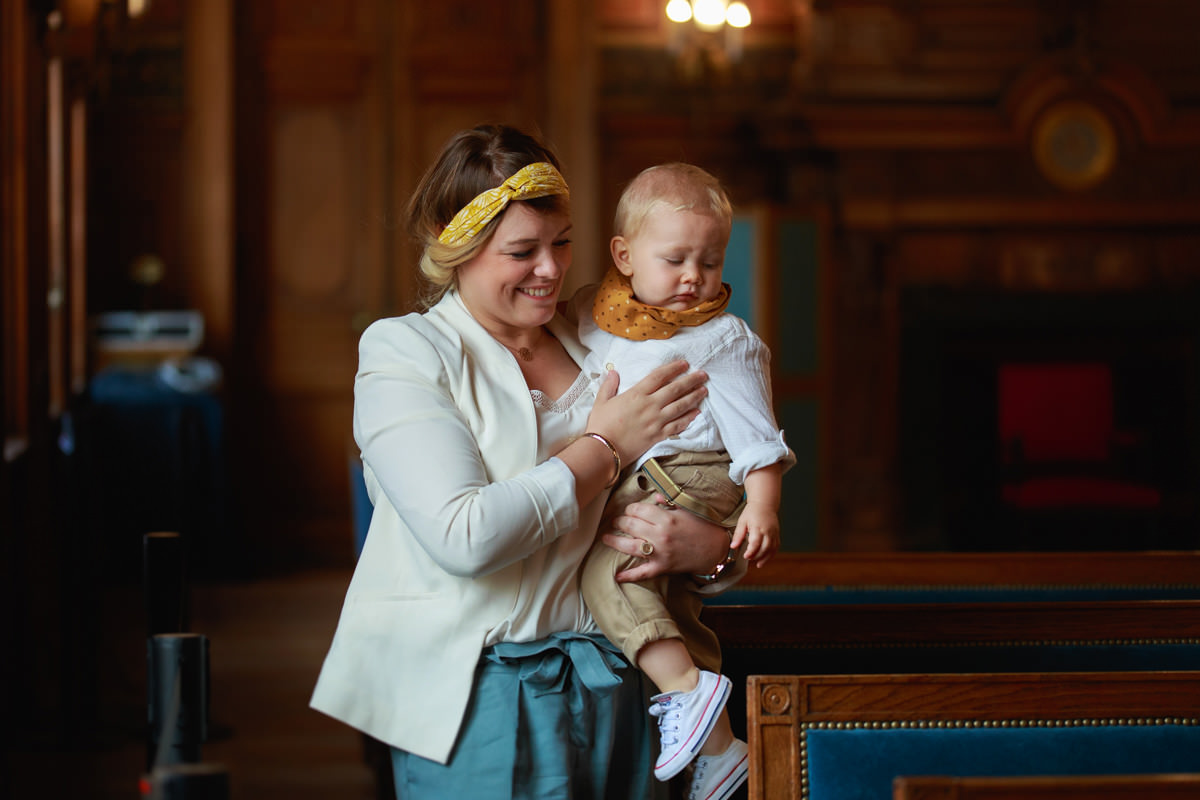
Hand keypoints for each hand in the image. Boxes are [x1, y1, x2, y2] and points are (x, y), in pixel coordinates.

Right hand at [586, 361, 706, 465]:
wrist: (604, 450)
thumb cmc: (600, 425)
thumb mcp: (601, 401)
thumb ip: (609, 386)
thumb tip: (613, 372)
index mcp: (636, 394)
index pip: (659, 376)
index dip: (673, 368)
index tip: (684, 364)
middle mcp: (650, 405)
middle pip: (675, 389)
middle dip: (691, 380)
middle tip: (703, 375)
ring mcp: (656, 421)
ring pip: (680, 406)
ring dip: (694, 397)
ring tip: (704, 390)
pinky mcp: (658, 435)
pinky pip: (678, 425)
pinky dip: (689, 418)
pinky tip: (697, 413)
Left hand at [603, 494, 730, 582]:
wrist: (715, 550)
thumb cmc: (702, 527)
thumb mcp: (687, 509)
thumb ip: (669, 502)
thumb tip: (653, 498)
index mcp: (666, 518)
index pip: (638, 510)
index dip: (630, 509)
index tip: (630, 510)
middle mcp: (660, 535)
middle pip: (630, 525)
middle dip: (621, 521)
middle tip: (617, 521)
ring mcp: (660, 553)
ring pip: (630, 546)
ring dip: (614, 541)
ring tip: (605, 538)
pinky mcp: (662, 568)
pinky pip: (642, 573)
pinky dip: (629, 576)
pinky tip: (616, 576)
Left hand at [734, 503, 778, 568]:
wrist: (765, 504)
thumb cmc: (752, 512)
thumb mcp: (742, 521)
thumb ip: (738, 535)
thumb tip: (733, 547)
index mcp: (758, 526)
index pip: (756, 542)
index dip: (751, 551)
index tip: (745, 556)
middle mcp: (768, 531)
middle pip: (765, 548)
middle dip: (757, 556)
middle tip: (749, 558)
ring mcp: (774, 533)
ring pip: (772, 549)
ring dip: (766, 558)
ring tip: (758, 564)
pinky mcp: (777, 534)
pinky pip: (776, 547)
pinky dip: (772, 554)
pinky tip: (766, 559)